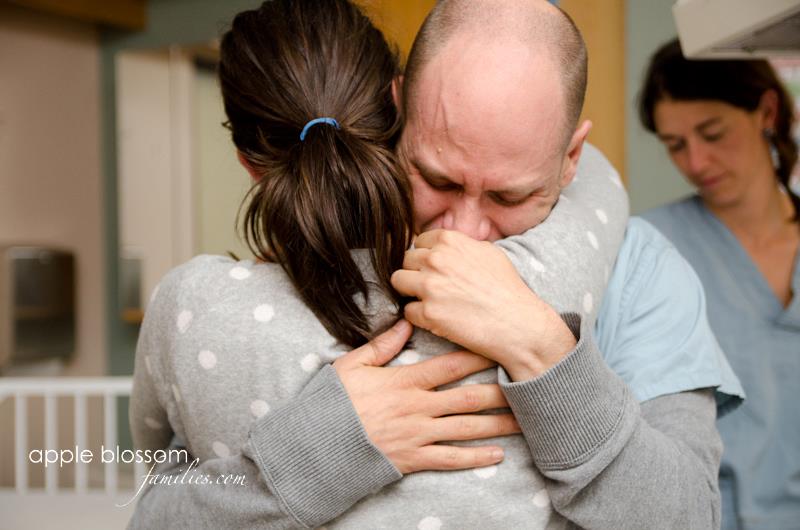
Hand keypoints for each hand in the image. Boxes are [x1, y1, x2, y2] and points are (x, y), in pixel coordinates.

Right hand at [333, 319, 519, 473]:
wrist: (318, 444)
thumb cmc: (333, 402)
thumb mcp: (352, 365)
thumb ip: (382, 346)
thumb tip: (405, 321)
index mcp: (404, 382)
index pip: (449, 365)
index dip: (477, 356)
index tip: (499, 348)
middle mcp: (418, 407)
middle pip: (467, 397)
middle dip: (499, 391)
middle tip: (526, 385)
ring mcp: (418, 435)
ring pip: (466, 429)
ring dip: (497, 425)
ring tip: (523, 421)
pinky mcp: (414, 459)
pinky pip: (451, 459)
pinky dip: (475, 458)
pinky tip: (498, 455)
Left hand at [390, 229, 576, 379]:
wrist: (519, 324)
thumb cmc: (508, 289)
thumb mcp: (489, 252)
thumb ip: (462, 244)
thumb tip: (444, 244)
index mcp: (450, 241)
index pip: (418, 241)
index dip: (425, 256)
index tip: (434, 268)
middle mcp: (436, 260)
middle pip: (405, 260)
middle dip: (416, 272)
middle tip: (432, 287)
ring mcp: (429, 286)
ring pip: (398, 281)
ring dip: (410, 291)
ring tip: (428, 301)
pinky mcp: (427, 314)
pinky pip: (407, 310)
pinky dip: (418, 316)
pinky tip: (437, 319)